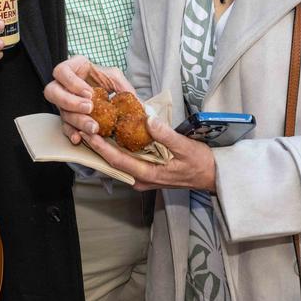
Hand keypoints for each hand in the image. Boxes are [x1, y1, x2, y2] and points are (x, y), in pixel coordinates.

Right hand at [44, 56, 134, 143]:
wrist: (110, 97)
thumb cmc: (110, 82)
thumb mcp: (116, 78)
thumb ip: (122, 86)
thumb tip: (136, 102)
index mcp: (73, 68)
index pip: (61, 72)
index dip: (71, 83)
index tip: (89, 93)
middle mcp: (63, 85)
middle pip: (52, 92)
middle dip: (70, 102)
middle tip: (89, 108)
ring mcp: (63, 101)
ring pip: (60, 111)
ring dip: (76, 120)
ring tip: (93, 127)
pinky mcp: (68, 116)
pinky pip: (64, 126)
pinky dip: (71, 132)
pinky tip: (78, 138)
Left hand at [81, 118, 216, 192]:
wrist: (214, 177)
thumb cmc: (201, 163)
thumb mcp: (186, 147)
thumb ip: (166, 135)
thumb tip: (148, 121)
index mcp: (149, 175)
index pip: (118, 161)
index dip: (102, 148)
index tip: (90, 133)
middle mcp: (142, 179)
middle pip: (114, 162)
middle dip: (98, 146)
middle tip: (85, 126)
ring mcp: (144, 177)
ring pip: (119, 161)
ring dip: (106, 147)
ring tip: (93, 128)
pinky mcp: (147, 172)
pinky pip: (127, 160)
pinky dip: (118, 148)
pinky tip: (112, 135)